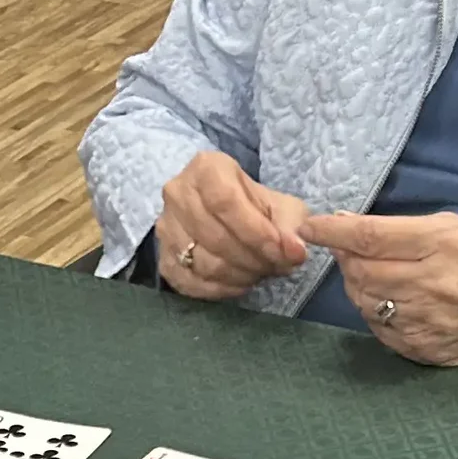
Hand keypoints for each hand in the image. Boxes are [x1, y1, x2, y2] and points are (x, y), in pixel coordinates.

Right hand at [155, 151, 309, 299]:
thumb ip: (291, 226)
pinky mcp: (162, 258)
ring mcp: (165, 227)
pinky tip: (241, 283)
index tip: (282, 251)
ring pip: (203, 262)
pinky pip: (190, 282)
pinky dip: (221, 289)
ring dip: (241, 275)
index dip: (256, 233)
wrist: (226, 214)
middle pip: (215, 236)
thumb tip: (295, 251)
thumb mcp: (281, 205)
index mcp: (206, 168)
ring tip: (262, 272)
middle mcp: (177, 193)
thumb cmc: (255, 206)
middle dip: (254, 258)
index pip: (225, 203)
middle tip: (278, 266)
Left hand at [296, 211, 457, 371]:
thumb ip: (408, 230)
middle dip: (347, 259)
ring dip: (360, 286)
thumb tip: (354, 227)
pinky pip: (380, 330)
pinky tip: (397, 302)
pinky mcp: (427, 350)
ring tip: (379, 275)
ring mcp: (428, 322)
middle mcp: (432, 285)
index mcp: (444, 245)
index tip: (310, 226)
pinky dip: (378, 313)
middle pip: (359, 271)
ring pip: (364, 301)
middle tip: (355, 250)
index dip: (331, 231)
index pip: (368, 237)